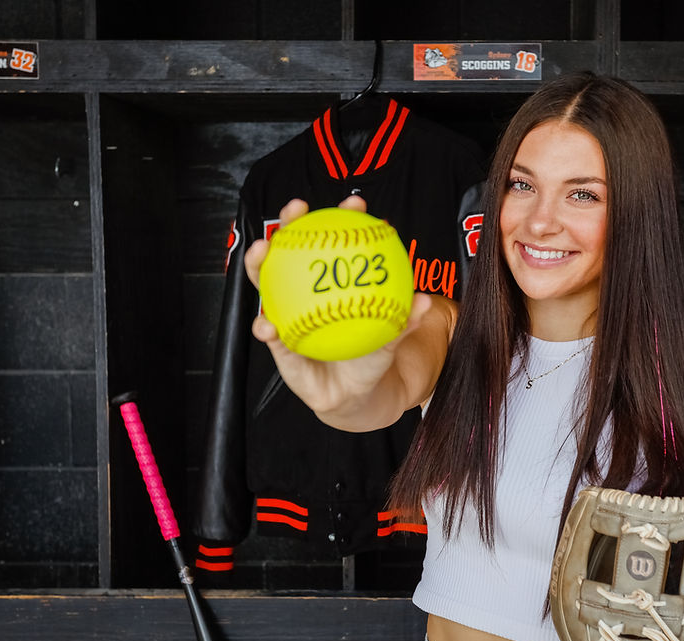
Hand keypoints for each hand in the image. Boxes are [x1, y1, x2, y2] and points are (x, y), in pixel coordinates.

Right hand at [244, 196, 432, 422]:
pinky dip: (265, 327)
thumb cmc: (371, 355)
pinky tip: (267, 326)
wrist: (354, 393)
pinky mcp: (277, 342)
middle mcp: (306, 290)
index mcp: (335, 282)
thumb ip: (404, 321)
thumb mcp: (390, 337)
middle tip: (296, 208)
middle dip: (290, 222)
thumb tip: (423, 301)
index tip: (354, 203)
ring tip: (261, 250)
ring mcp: (287, 312)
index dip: (343, 218)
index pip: (338, 241)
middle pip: (293, 248)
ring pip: (267, 282)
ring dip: (260, 263)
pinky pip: (268, 332)